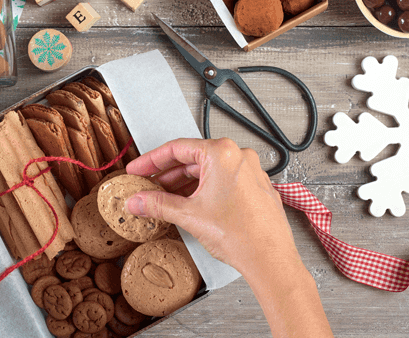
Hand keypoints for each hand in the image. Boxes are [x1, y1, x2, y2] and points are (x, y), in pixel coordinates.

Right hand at [124, 137, 298, 274]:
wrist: (269, 259)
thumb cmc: (242, 235)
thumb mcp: (189, 215)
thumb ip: (158, 204)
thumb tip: (139, 201)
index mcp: (222, 154)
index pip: (177, 149)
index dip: (151, 160)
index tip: (138, 169)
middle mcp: (239, 157)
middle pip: (193, 159)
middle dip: (167, 175)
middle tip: (147, 186)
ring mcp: (250, 172)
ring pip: (208, 171)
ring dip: (185, 184)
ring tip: (165, 199)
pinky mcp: (255, 188)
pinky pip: (224, 181)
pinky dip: (204, 190)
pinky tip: (191, 205)